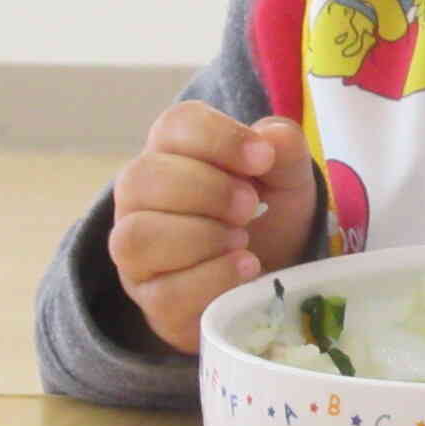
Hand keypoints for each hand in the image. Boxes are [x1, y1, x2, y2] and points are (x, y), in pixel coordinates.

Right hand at [109, 102, 318, 352]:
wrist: (280, 269)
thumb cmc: (271, 210)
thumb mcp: (288, 174)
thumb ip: (284, 147)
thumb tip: (269, 138)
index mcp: (174, 150)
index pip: (174, 125)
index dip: (219, 138)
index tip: (263, 158)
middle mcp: (142, 196)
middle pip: (141, 177)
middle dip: (206, 190)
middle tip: (251, 206)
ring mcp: (139, 252)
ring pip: (136, 237)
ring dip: (199, 236)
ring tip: (242, 239)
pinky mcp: (153, 300)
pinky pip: (163, 293)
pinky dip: (211, 279)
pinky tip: (244, 268)